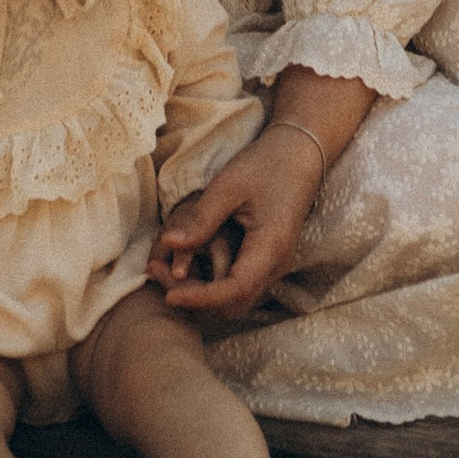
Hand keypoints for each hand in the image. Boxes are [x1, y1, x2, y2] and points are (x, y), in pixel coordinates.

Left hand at [150, 125, 325, 324]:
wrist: (300, 152)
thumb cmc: (266, 164)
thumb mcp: (228, 185)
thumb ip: (201, 218)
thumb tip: (168, 242)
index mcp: (270, 248)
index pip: (233, 291)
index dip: (199, 299)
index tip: (166, 294)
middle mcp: (276, 265)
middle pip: (233, 304)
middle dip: (195, 299)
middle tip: (158, 274)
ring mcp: (274, 265)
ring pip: (236, 300)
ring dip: (201, 294)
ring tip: (166, 270)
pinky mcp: (267, 260)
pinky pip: (239, 287)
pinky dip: (211, 285)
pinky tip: (187, 266)